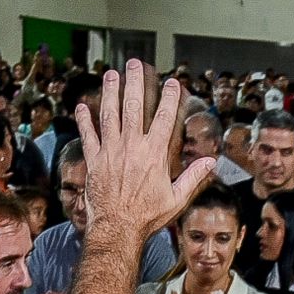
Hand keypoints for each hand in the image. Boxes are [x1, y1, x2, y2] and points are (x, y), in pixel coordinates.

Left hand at [75, 60, 213, 242]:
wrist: (117, 229)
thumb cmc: (148, 217)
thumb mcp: (176, 198)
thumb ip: (193, 177)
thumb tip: (210, 162)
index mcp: (154, 154)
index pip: (164, 118)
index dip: (170, 98)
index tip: (172, 82)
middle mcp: (132, 147)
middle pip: (134, 107)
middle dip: (135, 82)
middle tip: (134, 64)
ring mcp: (110, 151)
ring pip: (109, 114)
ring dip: (110, 92)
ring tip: (111, 75)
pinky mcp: (94, 161)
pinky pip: (88, 135)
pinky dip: (84, 121)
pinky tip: (82, 107)